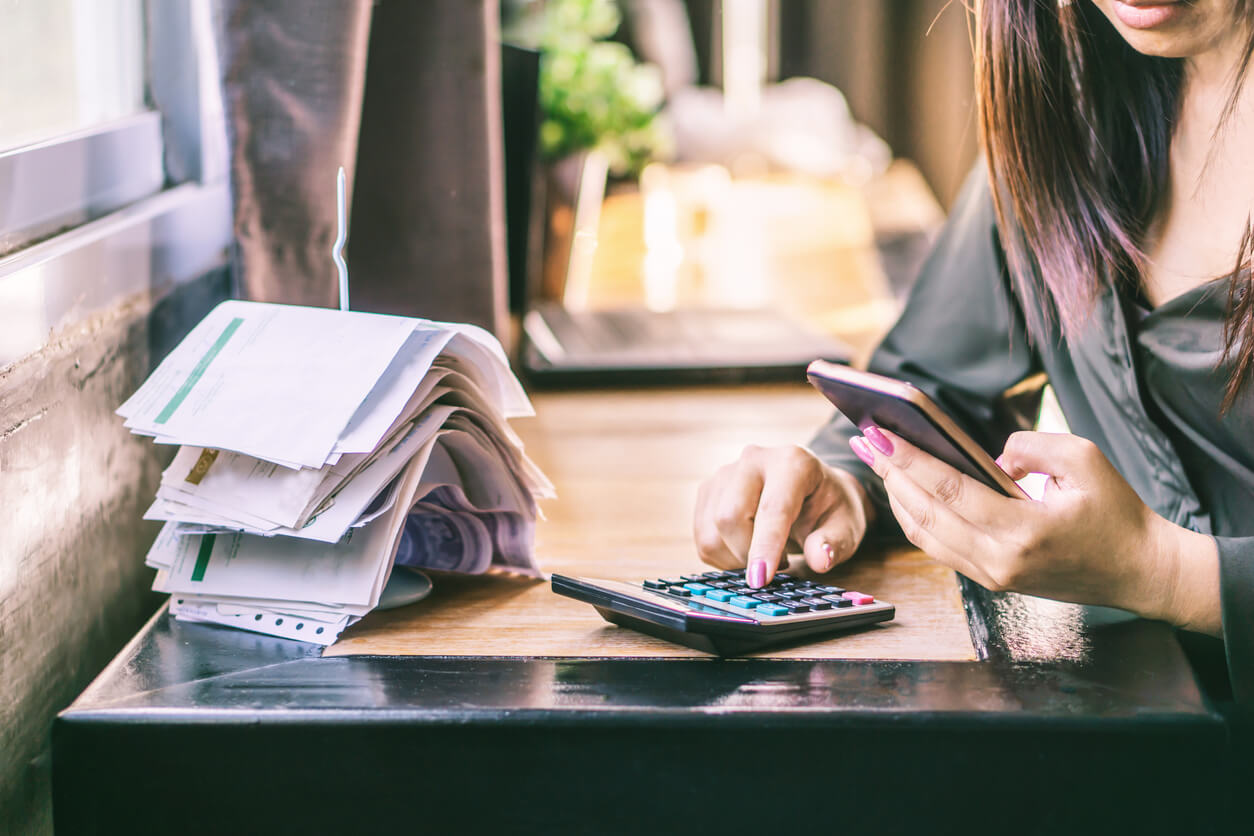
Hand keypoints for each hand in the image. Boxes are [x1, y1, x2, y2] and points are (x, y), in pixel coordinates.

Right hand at [693, 444, 873, 587]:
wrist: (813, 490)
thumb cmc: (829, 508)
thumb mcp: (846, 526)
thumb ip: (833, 542)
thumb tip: (819, 560)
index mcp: (792, 461)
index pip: (772, 508)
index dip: (765, 547)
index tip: (761, 580)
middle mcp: (754, 459)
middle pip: (730, 516)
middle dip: (747, 554)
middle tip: (779, 566)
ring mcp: (725, 473)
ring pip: (710, 530)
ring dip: (734, 558)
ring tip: (765, 556)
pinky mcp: (708, 491)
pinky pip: (702, 537)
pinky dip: (722, 556)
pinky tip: (746, 551)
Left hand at [849, 427, 1219, 632]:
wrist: (1141, 571)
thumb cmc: (1117, 512)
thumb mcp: (1085, 459)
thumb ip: (1031, 446)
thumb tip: (986, 456)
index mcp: (1025, 531)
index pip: (951, 492)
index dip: (911, 461)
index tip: (880, 433)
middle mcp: (1000, 560)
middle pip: (927, 514)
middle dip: (890, 473)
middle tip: (864, 438)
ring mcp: (992, 575)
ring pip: (925, 535)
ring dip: (897, 495)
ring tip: (876, 458)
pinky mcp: (990, 580)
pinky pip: (939, 547)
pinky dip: (915, 517)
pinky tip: (903, 489)